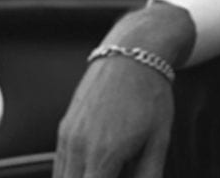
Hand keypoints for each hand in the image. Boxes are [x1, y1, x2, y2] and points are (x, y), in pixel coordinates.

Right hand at [53, 4, 195, 177]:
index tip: (120, 177)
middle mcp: (79, 147)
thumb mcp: (159, 139)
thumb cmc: (149, 93)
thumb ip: (148, 174)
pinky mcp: (64, 128)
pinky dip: (73, 172)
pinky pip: (60, 163)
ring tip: (109, 169)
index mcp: (104, 154)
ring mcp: (67, 136)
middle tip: (116, 172)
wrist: (132, 54)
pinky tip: (96, 168)